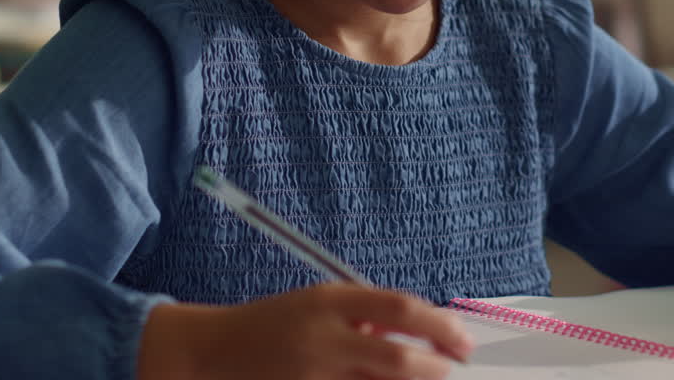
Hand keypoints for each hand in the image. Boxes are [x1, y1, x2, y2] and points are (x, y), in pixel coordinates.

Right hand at [139, 283, 473, 379]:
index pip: (399, 309)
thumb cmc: (272, 325)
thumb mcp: (317, 305)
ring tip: (416, 378)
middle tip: (447, 367)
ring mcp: (314, 376)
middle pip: (398, 360)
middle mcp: (323, 339)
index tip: (462, 340)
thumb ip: (364, 316)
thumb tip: (422, 335)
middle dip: (434, 368)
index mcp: (328, 301)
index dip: (440, 326)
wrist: (211, 352)